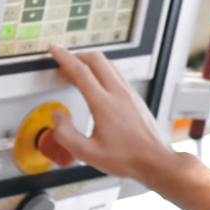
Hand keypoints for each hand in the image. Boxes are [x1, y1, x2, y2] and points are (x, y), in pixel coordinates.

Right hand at [42, 44, 189, 186]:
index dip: (63, 57)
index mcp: (104, 104)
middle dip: (76, 55)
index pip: (80, 71)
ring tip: (77, 70)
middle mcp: (119, 94)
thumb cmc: (128, 158)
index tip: (54, 49)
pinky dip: (102, 70)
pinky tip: (97, 82)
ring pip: (108, 64)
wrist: (156, 160)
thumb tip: (57, 117)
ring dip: (90, 62)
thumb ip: (66, 134)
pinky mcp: (136, 97)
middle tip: (63, 61)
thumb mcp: (88, 154)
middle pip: (96, 59)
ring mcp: (129, 93)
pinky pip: (117, 74)